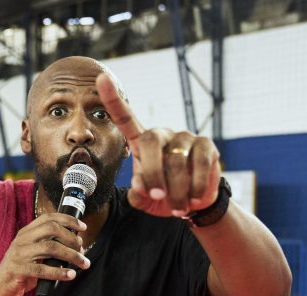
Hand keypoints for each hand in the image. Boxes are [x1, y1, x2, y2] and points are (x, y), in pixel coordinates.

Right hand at [0, 213, 89, 295]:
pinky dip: (59, 272)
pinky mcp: (19, 270)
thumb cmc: (21, 271)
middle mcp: (22, 240)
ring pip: (51, 248)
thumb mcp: (32, 253)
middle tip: (82, 249)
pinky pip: (43, 269)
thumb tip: (75, 243)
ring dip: (71, 255)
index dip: (68, 220)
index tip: (83, 227)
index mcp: (26, 233)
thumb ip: (48, 245)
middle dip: (71, 238)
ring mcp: (19, 254)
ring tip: (83, 263)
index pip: (48, 218)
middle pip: (52, 229)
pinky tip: (70, 275)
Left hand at [96, 73, 220, 217]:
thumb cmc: (164, 198)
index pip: (125, 118)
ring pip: (177, 160)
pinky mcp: (205, 145)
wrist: (194, 204)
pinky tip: (194, 198)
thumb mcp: (145, 199)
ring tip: (177, 207)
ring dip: (176, 190)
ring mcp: (184, 137)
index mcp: (141, 143)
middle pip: (151, 142)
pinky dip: (196, 185)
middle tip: (158, 197)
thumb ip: (138, 192)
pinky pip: (200, 163)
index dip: (113, 99)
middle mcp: (161, 135)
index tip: (101, 78)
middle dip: (152, 173)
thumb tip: (140, 184)